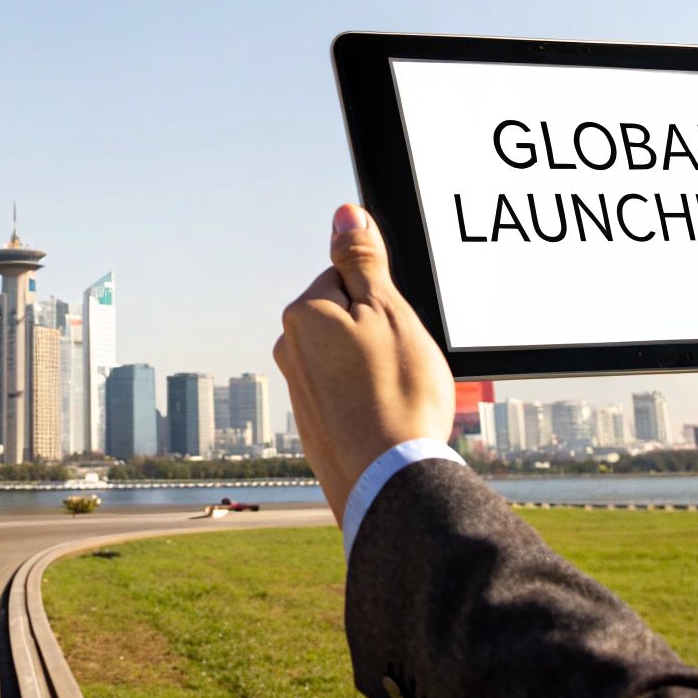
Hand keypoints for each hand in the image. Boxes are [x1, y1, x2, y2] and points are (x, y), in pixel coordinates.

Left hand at [273, 204, 455, 523]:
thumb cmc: (396, 395)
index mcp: (304, 314)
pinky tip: (390, 422)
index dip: (384, 300)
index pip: (348, 279)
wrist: (389, 485)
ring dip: (378, 371)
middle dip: (380, 335)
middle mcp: (290, 350)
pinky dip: (371, 403)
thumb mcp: (389, 311)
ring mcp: (299, 392)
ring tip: (402, 398)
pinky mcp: (314, 428)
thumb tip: (343, 213)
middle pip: (348, 319)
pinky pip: (349, 397)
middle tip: (406, 365)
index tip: (399, 330)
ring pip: (351, 360)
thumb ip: (363, 260)